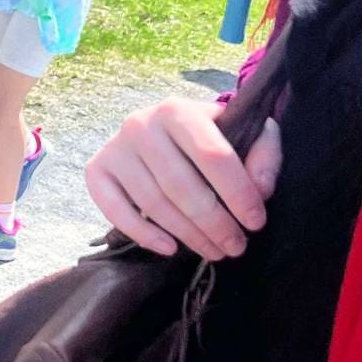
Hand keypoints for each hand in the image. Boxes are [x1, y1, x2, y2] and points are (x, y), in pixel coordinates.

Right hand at [84, 97, 281, 260]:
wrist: (165, 127)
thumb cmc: (208, 135)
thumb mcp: (244, 132)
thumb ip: (264, 154)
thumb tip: (261, 190)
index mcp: (179, 110)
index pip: (213, 155)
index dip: (238, 193)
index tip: (256, 222)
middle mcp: (141, 124)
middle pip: (181, 185)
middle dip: (214, 223)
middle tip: (236, 246)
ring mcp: (115, 148)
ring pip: (153, 203)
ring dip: (187, 235)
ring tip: (213, 251)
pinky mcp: (97, 170)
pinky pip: (114, 210)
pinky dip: (142, 234)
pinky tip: (170, 248)